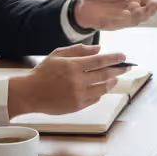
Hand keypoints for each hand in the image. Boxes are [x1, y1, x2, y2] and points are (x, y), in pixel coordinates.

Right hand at [8, 44, 125, 116]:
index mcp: (73, 66)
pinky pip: (95, 98)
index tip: (123, 57)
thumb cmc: (43, 73)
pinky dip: (100, 93)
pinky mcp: (78, 106)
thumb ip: (78, 50)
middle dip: (119, 70)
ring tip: (115, 78)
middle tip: (126, 67)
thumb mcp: (58, 55)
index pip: (100, 61)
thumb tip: (98, 49)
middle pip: (105, 74)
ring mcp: (79, 94)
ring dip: (111, 82)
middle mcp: (78, 80)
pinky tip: (101, 88)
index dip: (114, 58)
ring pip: (103, 88)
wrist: (30, 94)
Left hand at [73, 0, 156, 29]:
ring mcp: (123, 18)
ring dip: (140, 16)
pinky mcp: (113, 24)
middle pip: (146, 13)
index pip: (150, 2)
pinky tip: (126, 14)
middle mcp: (131, 10)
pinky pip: (121, 23)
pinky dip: (124, 19)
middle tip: (154, 5)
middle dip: (151, 10)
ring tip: (143, 10)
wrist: (84, 4)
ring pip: (136, 20)